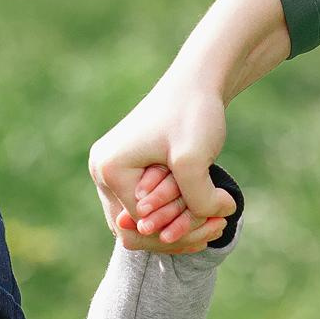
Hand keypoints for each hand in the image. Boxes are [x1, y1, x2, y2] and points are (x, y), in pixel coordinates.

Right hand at [90, 79, 235, 253]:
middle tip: (216, 229)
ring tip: (214, 225)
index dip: (179, 229)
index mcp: (109, 168)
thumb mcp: (196, 159)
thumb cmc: (193, 113)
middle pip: (133, 231)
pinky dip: (172, 219)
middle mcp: (102, 172)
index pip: (140, 224)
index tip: (217, 222)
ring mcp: (111, 175)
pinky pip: (144, 212)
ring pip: (139, 226)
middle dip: (176, 235)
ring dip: (176, 230)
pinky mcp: (125, 175)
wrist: (195, 83)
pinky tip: (202, 219)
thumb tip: (210, 229)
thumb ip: (199, 200)